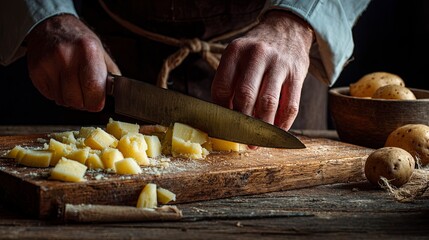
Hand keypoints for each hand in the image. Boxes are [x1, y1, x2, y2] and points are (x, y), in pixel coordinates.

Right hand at [25, 14, 119, 110]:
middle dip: (84, 103)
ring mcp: (48, 64)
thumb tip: (120, 95)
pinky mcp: (35, 71)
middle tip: (86, 95)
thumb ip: (111, 76)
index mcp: (88, 51)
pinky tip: (61, 81)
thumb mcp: (101, 53)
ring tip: (73, 86)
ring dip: (70, 100)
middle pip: (77, 100)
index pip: (93, 89)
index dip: (97, 102)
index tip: (98, 101)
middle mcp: (66, 56)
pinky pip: (50, 96)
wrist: (52, 26)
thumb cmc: (80, 42)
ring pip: (63, 101)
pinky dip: (58, 95)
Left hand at [211, 11, 313, 129]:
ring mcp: (279, 64)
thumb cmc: (257, 52)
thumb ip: (231, 82)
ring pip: (268, 103)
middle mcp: (257, 54)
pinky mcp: (297, 74)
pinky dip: (282, 124)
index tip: (223, 124)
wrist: (287, 29)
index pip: (222, 88)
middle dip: (241, 123)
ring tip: (256, 141)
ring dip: (261, 128)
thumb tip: (227, 118)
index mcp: (236, 51)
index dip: (221, 111)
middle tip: (239, 138)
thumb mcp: (238, 57)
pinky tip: (275, 132)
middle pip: (245, 96)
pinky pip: (290, 106)